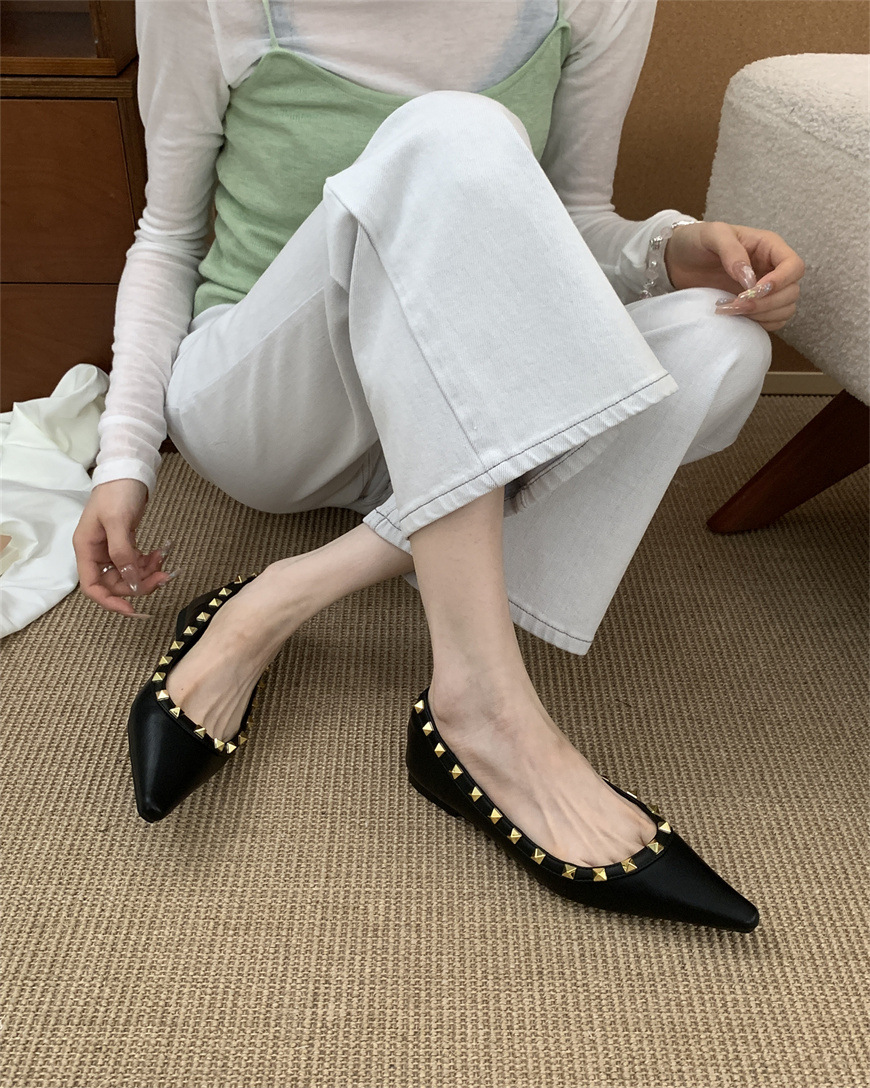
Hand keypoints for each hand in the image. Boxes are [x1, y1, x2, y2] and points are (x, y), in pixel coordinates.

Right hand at [73, 479, 174, 616]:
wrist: (129, 471)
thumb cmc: (117, 493)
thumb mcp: (117, 522)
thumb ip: (122, 553)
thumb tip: (131, 583)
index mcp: (86, 549)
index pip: (92, 586)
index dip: (110, 601)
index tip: (132, 609)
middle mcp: (96, 553)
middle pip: (115, 583)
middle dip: (139, 584)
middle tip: (163, 577)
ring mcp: (111, 549)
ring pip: (129, 575)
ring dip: (147, 573)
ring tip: (163, 561)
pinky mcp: (125, 544)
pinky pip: (136, 563)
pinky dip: (149, 563)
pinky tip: (161, 554)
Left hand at [663, 221, 804, 331]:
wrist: (677, 260)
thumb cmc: (697, 241)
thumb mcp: (712, 234)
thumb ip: (731, 251)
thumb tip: (748, 278)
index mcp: (769, 247)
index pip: (794, 266)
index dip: (781, 281)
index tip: (754, 291)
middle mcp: (772, 268)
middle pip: (792, 291)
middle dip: (767, 302)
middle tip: (736, 303)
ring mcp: (766, 289)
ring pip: (785, 309)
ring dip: (763, 315)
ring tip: (733, 310)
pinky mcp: (755, 306)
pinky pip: (773, 321)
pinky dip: (760, 324)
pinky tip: (739, 318)